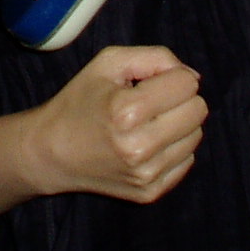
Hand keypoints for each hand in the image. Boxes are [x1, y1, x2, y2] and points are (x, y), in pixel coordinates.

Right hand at [22, 44, 205, 203]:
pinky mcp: (150, 193)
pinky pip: (186, 161)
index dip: (171, 76)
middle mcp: (139, 147)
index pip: (187, 84)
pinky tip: (147, 144)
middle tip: (152, 102)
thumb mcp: (108, 62)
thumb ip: (155, 57)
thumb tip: (193, 77)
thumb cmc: (80, 100)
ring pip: (195, 136)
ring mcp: (146, 174)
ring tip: (148, 123)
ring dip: (177, 124)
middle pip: (198, 111)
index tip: (149, 82)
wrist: (51, 152)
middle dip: (179, 99)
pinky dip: (172, 148)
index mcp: (126, 110)